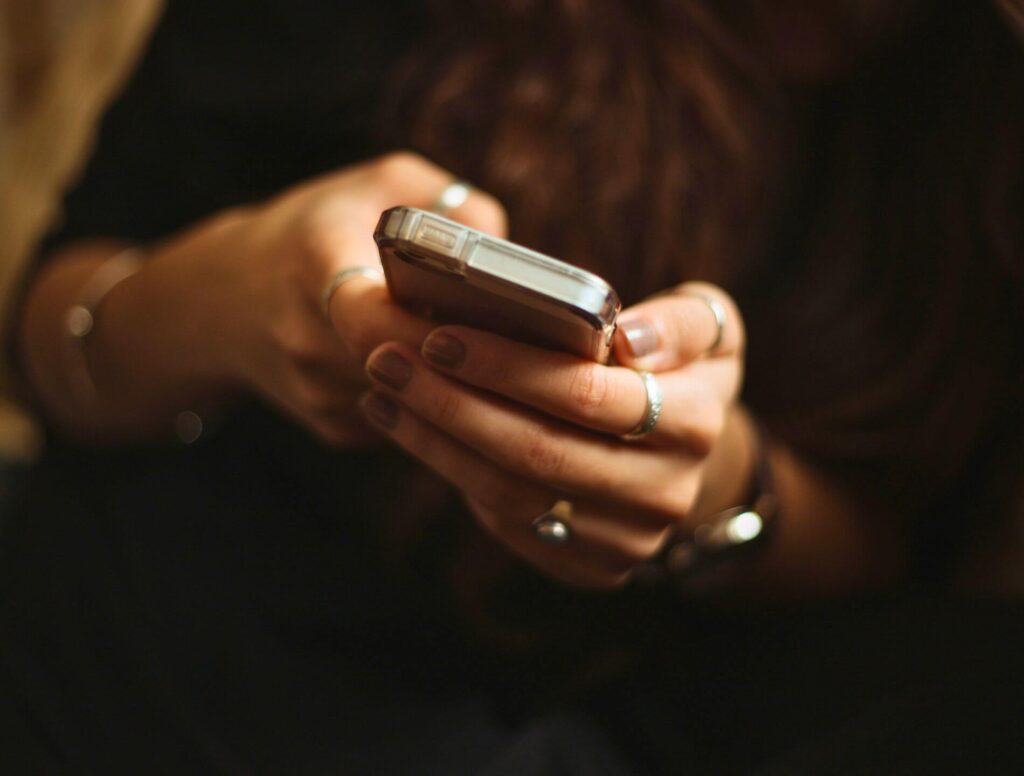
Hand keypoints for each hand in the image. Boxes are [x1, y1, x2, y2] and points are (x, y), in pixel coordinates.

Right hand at [139, 152, 505, 444]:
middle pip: (405, 367)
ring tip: (501, 356)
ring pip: (413, 401)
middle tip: (524, 344)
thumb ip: (449, 203)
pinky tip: (451, 372)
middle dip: (465, 358)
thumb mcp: (379, 184)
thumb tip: (508, 254)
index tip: (483, 318)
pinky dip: (435, 401)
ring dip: (457, 384)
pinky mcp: (331, 428)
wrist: (226, 299)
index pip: (371, 315)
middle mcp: (306, 337)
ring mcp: (316, 393)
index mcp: (314, 263)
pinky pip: (404, 421)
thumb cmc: (317, 229)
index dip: (431, 326)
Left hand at [359, 282, 747, 587]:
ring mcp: (627, 541)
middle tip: (387, 360)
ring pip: (511, 494)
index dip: (508, 367)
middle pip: (537, 451)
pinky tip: (410, 428)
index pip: (587, 395)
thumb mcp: (708, 328)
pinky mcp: (590, 568)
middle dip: (451, 403)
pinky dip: (450, 472)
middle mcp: (666, 493)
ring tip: (383, 391)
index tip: (440, 336)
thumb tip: (627, 340)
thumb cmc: (679, 370)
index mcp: (696, 423)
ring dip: (434, 440)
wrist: (684, 455)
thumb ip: (681, 322)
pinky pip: (508, 523)